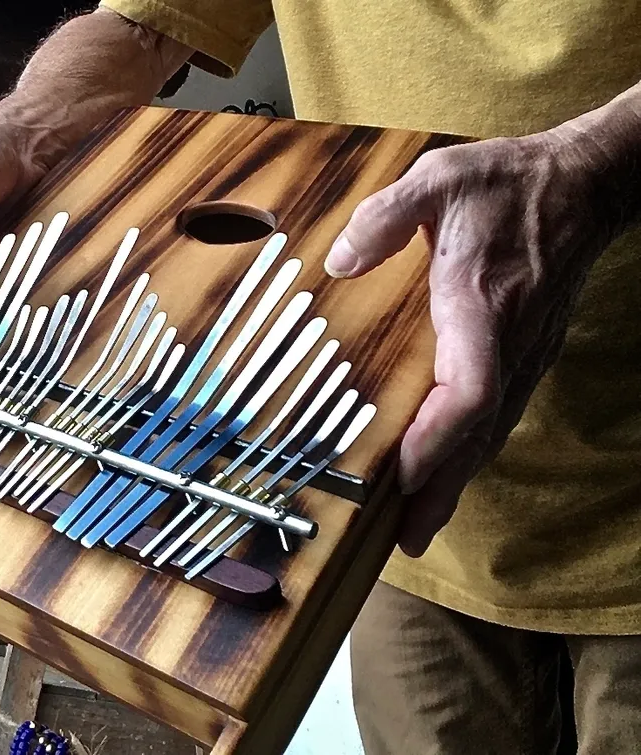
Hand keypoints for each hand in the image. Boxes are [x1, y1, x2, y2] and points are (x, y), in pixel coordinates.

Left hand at [325, 130, 620, 556]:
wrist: (585, 186)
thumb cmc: (512, 183)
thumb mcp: (441, 178)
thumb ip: (386, 216)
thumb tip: (338, 261)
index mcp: (483, 305)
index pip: (469, 389)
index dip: (438, 437)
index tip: (403, 474)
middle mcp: (509, 342)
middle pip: (478, 432)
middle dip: (440, 487)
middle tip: (404, 538)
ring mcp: (522, 353)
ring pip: (488, 432)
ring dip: (453, 481)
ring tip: (415, 527)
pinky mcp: (523, 354)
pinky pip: (494, 416)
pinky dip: (466, 453)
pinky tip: (442, 475)